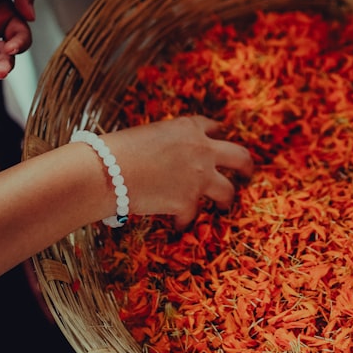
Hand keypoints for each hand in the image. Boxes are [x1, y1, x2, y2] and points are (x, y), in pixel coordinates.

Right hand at [102, 116, 254, 227]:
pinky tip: (177, 225)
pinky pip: (192, 215)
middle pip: (239, 156)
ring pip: (228, 191)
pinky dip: (184, 221)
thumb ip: (169, 143)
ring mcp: (199, 176)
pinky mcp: (188, 201)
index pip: (213, 127)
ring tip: (223, 205)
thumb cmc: (116, 150)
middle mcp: (201, 149)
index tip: (221, 139)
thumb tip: (171, 157)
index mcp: (188, 127)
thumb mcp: (149, 135)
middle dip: (246, 166)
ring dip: (226, 200)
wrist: (106, 171)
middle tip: (247, 173)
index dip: (219, 134)